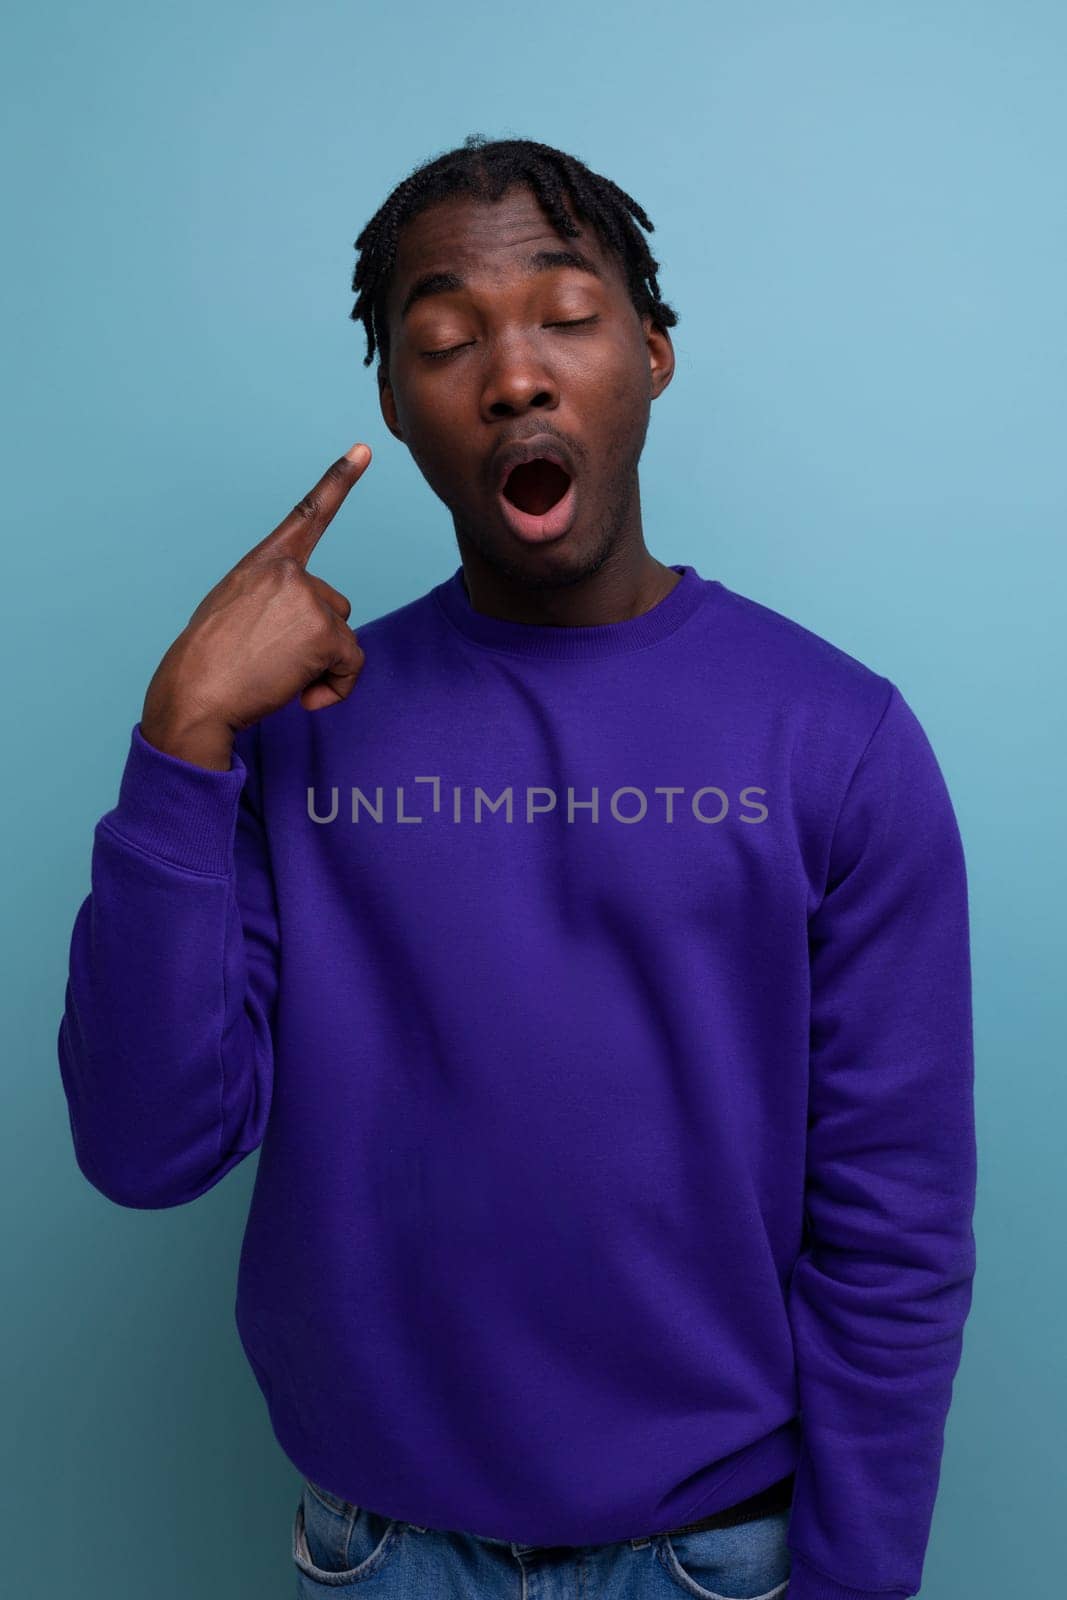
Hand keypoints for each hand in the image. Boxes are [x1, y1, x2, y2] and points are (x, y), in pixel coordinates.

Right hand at [140, 444, 371, 767]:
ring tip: (278, 676)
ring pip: (343, 636)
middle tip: (272, 661)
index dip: (338, 481)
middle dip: (316, 639)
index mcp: (262, 562)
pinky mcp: (324, 631)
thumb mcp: (233, 613)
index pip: (307, 514)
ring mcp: (307, 597)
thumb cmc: (208, 665)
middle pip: (335, 606)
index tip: (363, 450)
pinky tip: (304, 697)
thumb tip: (312, 630)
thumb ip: (272, 603)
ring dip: (323, 665)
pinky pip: (352, 663)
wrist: (195, 697)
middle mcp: (287, 571)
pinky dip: (337, 687)